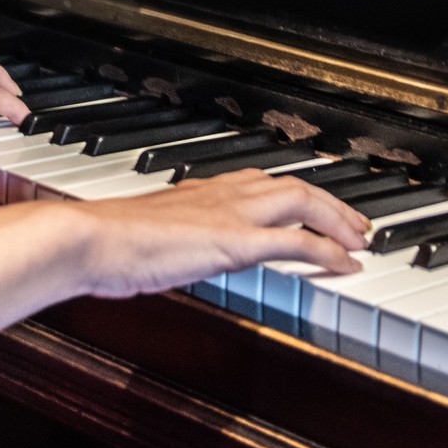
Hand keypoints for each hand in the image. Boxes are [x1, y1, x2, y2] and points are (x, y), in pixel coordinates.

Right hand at [70, 169, 369, 297]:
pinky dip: (328, 251)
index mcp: (200, 191)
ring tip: (360, 239)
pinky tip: (347, 265)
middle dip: (330, 202)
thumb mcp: (142, 237)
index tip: (312, 204)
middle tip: (355, 222)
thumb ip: (163, 239)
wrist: (88, 239)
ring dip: (338, 219)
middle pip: (293, 185)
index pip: (261, 182)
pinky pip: (296, 243)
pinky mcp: (234, 241)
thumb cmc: (103, 243)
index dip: (294, 192)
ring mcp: (231, 215)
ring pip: (303, 202)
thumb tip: (162, 253)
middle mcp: (222, 194)